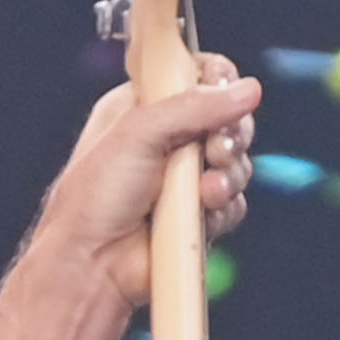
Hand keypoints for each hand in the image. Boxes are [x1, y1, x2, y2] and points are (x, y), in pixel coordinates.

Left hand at [54, 54, 261, 273]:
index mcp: (142, 108)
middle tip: (216, 147)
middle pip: (226, 117)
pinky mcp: (200, 214)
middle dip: (230, 132)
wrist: (94, 264)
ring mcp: (185, 179)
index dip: (217, 79)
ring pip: (236, 161)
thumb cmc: (94, 200)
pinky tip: (202, 212)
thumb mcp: (139, 133)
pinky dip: (224, 206)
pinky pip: (234, 201)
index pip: (194, 75)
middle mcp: (167, 139)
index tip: (223, 86)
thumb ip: (194, 106)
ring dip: (228, 173)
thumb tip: (245, 89)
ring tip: (205, 188)